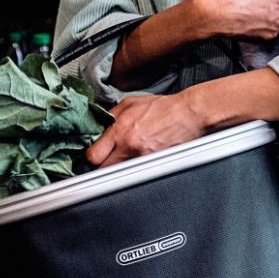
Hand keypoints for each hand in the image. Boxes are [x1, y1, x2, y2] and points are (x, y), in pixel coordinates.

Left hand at [86, 93, 209, 167]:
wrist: (188, 115)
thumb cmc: (163, 108)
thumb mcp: (130, 103)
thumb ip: (110, 116)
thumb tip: (97, 128)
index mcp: (121, 130)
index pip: (93, 156)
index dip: (90, 157)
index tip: (94, 154)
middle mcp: (130, 147)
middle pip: (103, 171)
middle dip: (101, 166)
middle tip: (105, 159)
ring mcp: (143, 159)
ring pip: (119, 174)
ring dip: (117, 168)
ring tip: (123, 156)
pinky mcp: (154, 164)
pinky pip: (137, 172)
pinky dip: (134, 168)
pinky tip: (138, 157)